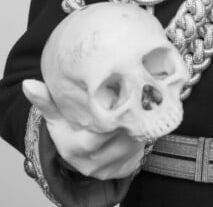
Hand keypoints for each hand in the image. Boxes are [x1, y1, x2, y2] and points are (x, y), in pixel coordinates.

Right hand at [23, 80, 145, 179]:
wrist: (81, 154)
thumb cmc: (69, 129)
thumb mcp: (57, 116)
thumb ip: (45, 101)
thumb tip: (28, 84)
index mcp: (73, 148)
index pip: (98, 133)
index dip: (112, 115)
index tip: (120, 94)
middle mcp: (91, 162)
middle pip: (119, 136)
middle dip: (129, 116)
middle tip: (136, 94)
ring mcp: (109, 168)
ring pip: (133, 142)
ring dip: (139, 123)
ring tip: (140, 103)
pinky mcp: (124, 169)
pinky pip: (140, 149)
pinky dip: (142, 133)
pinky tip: (143, 118)